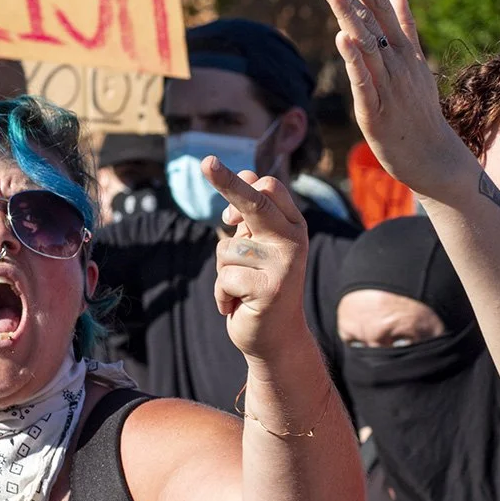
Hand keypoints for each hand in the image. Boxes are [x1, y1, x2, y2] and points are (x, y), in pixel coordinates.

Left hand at [206, 159, 310, 362]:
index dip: (237, 181)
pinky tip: (238, 305)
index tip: (210, 165)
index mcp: (292, 225)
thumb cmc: (259, 286)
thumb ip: (250, 214)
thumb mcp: (256, 247)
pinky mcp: (270, 289)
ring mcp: (285, 264)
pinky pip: (225, 277)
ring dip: (223, 272)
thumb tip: (246, 175)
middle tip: (206, 161)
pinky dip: (222, 295)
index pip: (267, 188)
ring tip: (241, 290)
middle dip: (228, 182)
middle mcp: (293, 240)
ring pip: (226, 249)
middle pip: (255, 201)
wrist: (276, 339)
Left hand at [311, 0, 466, 197]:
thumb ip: (405, 24)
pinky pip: (364, 83)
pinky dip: (354, 61)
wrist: (434, 157)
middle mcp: (398, 63)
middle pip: (371, 19)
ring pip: (368, 46)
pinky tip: (342, 39)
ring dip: (350, 16)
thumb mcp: (414, 63)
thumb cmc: (419, 112)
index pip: (379, 7)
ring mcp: (388, 87)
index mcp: (404, 50)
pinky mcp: (375, 113)